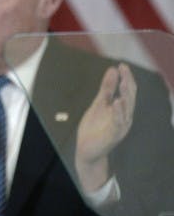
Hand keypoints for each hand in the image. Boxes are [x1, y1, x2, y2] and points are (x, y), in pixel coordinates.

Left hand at [75, 63, 135, 192]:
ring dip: (126, 96)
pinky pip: (117, 123)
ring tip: (124, 83)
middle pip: (130, 99)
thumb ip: (106, 89)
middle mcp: (124, 117)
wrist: (86, 150)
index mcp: (122, 110)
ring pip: (126, 110)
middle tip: (124, 70)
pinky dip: (118, 112)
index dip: (126, 78)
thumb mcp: (99, 104)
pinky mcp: (112, 136)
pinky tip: (116, 102)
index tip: (122, 65)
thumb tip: (113, 70)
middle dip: (127, 84)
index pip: (127, 91)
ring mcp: (120, 127)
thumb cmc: (94, 127)